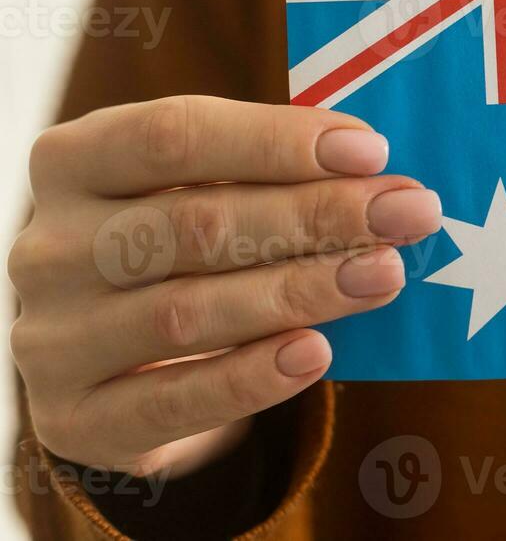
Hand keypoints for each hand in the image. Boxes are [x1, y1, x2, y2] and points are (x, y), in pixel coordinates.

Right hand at [10, 96, 440, 475]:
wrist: (110, 367)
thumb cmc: (179, 250)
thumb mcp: (202, 192)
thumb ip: (269, 174)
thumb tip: (377, 171)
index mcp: (75, 160)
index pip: (174, 135)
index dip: (277, 141)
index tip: (371, 150)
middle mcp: (48, 246)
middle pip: (195, 224)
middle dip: (317, 216)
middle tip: (407, 214)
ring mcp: (52, 337)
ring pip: (189, 311)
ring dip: (301, 291)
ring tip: (383, 274)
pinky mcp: (75, 419)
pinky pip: (173, 400)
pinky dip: (252, 377)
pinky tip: (316, 353)